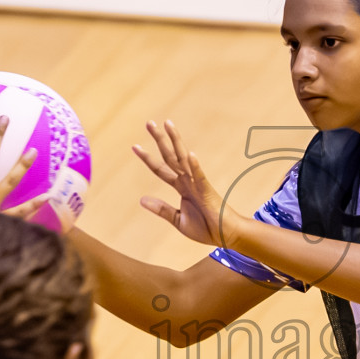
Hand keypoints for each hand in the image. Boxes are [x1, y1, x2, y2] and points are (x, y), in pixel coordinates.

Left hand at [133, 119, 245, 247]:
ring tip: (167, 124)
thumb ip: (161, 209)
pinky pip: (200, 176)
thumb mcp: (178, 220)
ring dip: (176, 141)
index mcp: (181, 187)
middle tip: (149, 123)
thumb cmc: (205, 228)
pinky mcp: (207, 191)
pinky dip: (195, 165)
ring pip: (183, 159)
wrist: (225, 235)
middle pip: (170, 156)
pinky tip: (189, 154)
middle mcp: (188, 181)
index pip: (160, 169)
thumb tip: (141, 200)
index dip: (148, 158)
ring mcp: (197, 183)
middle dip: (160, 140)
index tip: (135, 146)